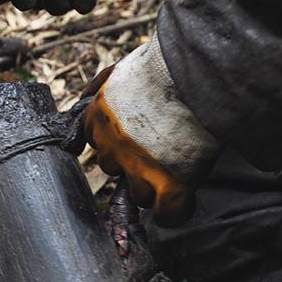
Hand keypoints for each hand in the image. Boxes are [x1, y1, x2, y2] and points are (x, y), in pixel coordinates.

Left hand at [81, 34, 219, 225]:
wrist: (197, 72)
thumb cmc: (163, 66)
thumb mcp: (120, 70)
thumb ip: (101, 87)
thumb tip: (84, 97)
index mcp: (98, 118)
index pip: (96, 143)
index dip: (117, 142)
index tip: (134, 137)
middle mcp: (113, 146)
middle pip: (114, 169)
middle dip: (133, 163)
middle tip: (159, 148)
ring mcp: (140, 169)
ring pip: (139, 195)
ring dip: (154, 186)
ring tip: (175, 168)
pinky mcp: (172, 185)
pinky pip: (167, 215)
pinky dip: (174, 212)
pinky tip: (181, 202)